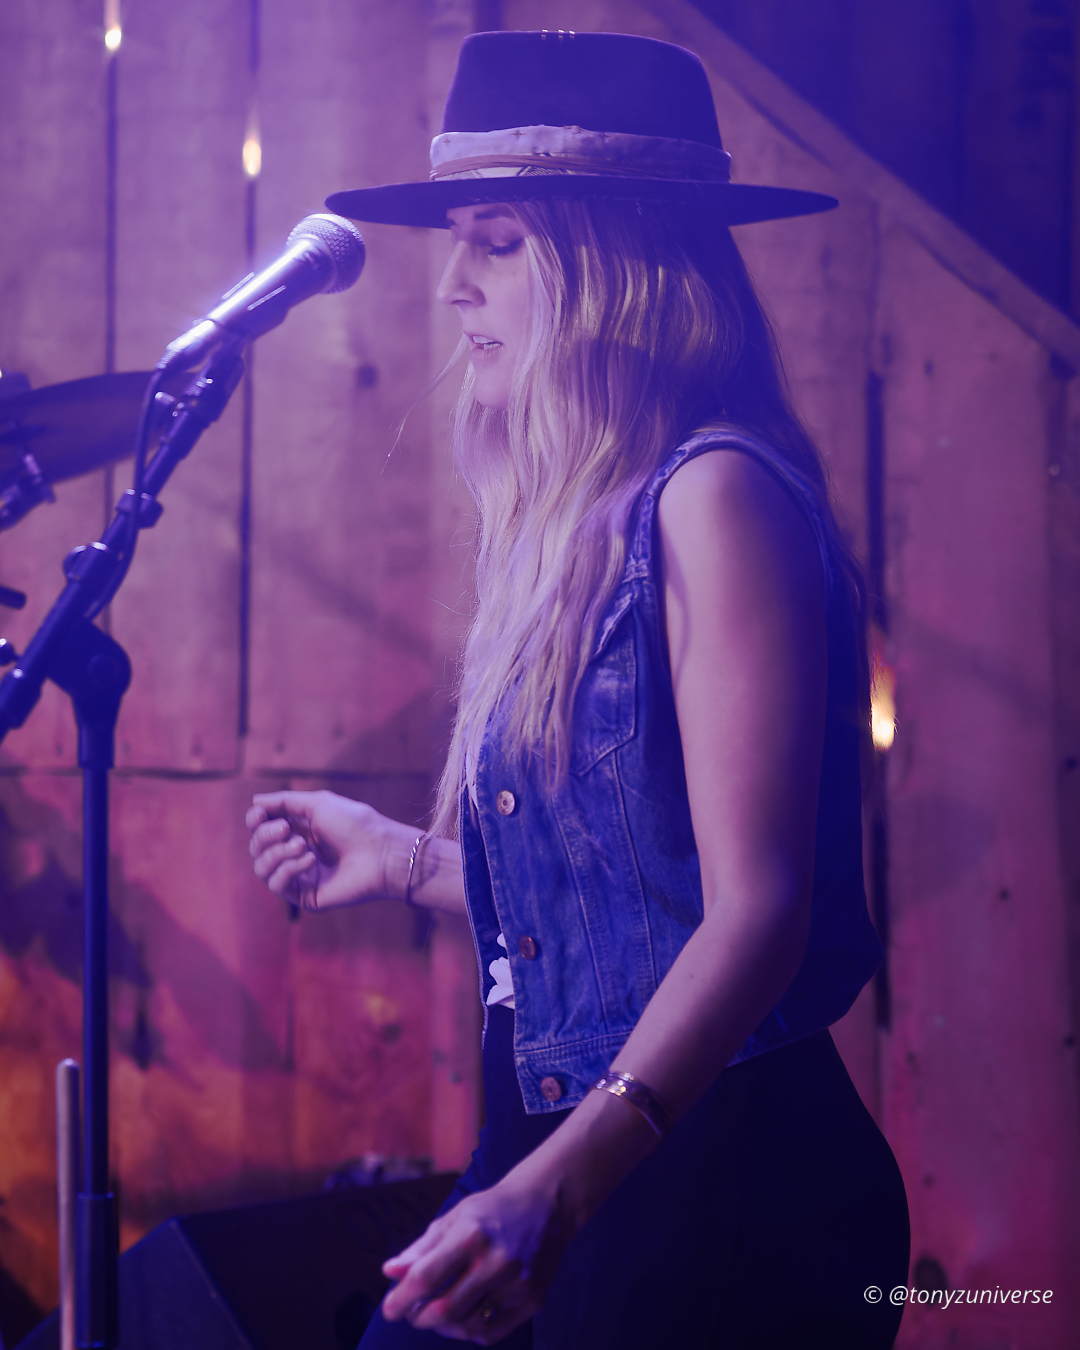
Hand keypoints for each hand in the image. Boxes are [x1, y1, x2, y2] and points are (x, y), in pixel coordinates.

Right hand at [245, 789, 395, 910]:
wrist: (380, 852)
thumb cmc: (355, 824)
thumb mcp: (318, 803)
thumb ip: (284, 802)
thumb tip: (255, 801)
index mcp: (299, 831)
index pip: (261, 829)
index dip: (255, 821)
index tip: (258, 814)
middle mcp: (296, 854)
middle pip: (257, 847)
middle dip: (266, 835)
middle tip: (287, 829)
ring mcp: (299, 876)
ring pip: (261, 868)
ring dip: (277, 853)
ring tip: (304, 845)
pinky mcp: (304, 895)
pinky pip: (276, 884)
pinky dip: (289, 869)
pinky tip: (310, 860)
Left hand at [380, 1172, 575, 1343]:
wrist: (547, 1203)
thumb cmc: (492, 1209)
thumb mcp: (455, 1217)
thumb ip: (422, 1247)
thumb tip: (389, 1273)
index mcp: (471, 1234)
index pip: (426, 1277)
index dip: (401, 1298)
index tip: (389, 1309)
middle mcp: (496, 1261)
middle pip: (445, 1309)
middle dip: (419, 1318)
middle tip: (411, 1313)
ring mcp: (517, 1283)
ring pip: (467, 1326)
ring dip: (443, 1328)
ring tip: (436, 1315)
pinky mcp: (533, 1299)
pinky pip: (491, 1332)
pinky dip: (469, 1331)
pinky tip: (463, 1318)